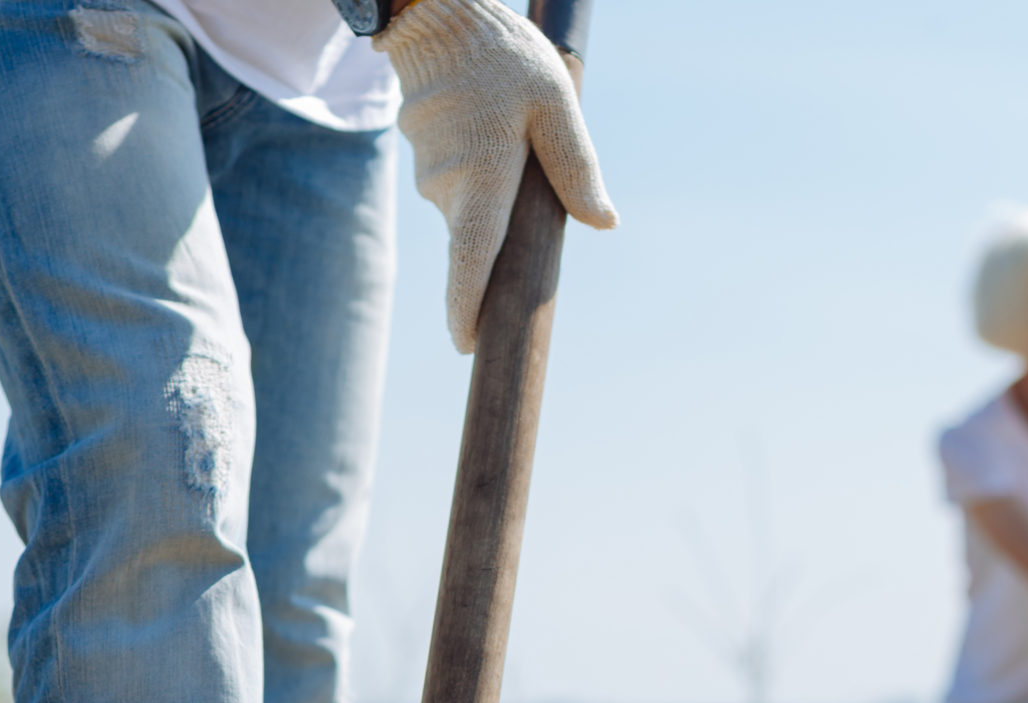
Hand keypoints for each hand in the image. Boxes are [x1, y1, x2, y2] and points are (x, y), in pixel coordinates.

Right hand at [378, 0, 616, 352]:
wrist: (437, 16)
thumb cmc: (502, 57)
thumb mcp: (556, 103)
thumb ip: (577, 166)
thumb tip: (604, 222)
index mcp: (483, 179)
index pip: (471, 260)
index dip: (468, 308)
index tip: (468, 345)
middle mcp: (448, 188)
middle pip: (481, 238)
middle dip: (506, 237)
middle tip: (530, 186)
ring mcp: (430, 176)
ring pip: (472, 207)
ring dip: (496, 192)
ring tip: (510, 132)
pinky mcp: (423, 159)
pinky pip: (459, 182)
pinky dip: (478, 169)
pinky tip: (488, 127)